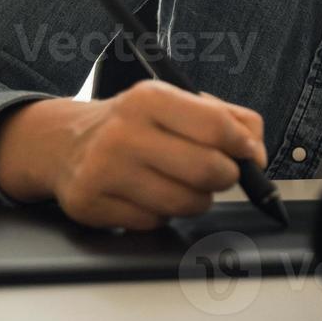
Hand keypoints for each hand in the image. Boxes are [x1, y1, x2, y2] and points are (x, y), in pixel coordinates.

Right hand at [0, 80, 268, 229]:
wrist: (65, 142)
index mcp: (150, 98)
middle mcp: (124, 132)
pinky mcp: (90, 205)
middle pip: (207, 170)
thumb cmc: (135, 123)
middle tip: (220, 173)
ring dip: (196, 199)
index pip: (217, 127)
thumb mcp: (178, 102)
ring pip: (184, 203)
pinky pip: (153, 222)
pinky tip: (147, 194)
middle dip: (225, 177)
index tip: (248, 155)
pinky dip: (160, 214)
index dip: (243, 147)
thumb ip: (229, 119)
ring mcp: (104, 170)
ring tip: (183, 183)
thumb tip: (256, 153)